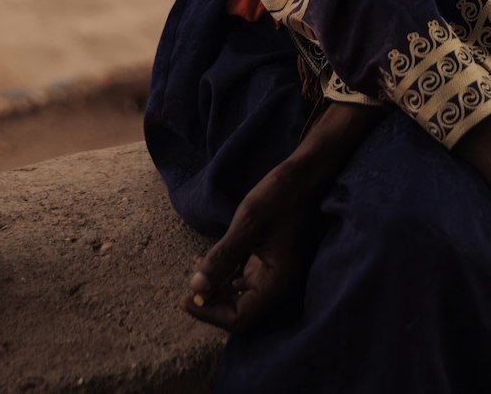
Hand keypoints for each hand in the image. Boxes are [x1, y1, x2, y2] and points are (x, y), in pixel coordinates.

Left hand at [185, 101, 380, 332]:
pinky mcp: (271, 260)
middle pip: (240, 311)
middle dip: (211, 302)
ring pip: (240, 295)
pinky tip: (207, 260)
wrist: (306, 173)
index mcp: (277, 282)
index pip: (240, 318)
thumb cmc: (280, 195)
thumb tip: (196, 288)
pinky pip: (244, 278)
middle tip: (185, 289)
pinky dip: (224, 274)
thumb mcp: (248, 222)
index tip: (185, 298)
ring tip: (193, 270)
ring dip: (216, 288)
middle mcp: (278, 284)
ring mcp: (275, 273)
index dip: (210, 312)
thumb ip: (222, 256)